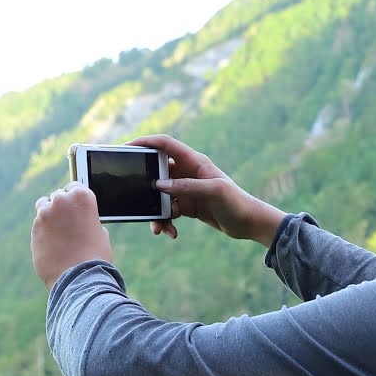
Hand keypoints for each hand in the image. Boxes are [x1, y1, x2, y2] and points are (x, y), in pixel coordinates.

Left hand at [32, 182, 111, 287]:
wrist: (79, 277)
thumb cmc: (95, 255)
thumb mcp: (100, 231)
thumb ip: (87, 220)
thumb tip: (79, 221)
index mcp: (82, 197)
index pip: (74, 186)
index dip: (74, 197)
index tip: (74, 205)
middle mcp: (61, 201)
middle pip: (57, 196)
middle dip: (61, 207)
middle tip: (68, 222)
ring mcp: (45, 215)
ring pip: (44, 208)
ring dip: (50, 217)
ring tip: (59, 234)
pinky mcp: (34, 230)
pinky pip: (38, 225)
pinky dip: (44, 232)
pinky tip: (53, 245)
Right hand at [127, 133, 285, 246]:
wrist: (249, 223)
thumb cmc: (236, 201)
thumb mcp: (213, 191)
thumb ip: (185, 187)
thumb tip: (158, 185)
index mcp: (194, 161)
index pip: (164, 144)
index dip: (145, 142)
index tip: (126, 148)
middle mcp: (188, 172)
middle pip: (157, 172)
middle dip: (145, 186)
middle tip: (136, 198)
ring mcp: (186, 189)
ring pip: (159, 196)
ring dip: (156, 212)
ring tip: (158, 228)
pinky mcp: (187, 205)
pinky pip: (167, 211)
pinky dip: (166, 222)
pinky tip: (171, 233)